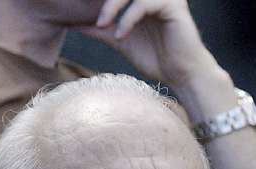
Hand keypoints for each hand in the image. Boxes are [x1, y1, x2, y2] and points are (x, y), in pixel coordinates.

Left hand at [78, 0, 219, 90]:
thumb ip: (100, 29)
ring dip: (112, 7)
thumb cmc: (155, 58)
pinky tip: (121, 35)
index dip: (102, 1)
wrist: (182, 74)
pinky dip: (128, 19)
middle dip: (105, 2)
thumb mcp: (120, 40)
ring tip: (101, 25)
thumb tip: (74, 23)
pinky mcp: (173, 4)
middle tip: (91, 17)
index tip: (78, 7)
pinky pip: (143, 4)